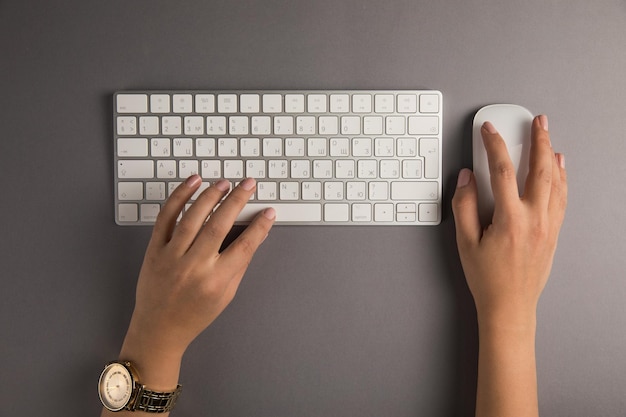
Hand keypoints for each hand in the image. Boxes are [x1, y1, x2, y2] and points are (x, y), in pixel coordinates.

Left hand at [122, 176, 274, 366]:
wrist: (158, 329)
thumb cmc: (194, 315)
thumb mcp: (226, 295)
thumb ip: (239, 265)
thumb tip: (255, 237)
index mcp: (215, 281)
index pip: (244, 246)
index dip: (259, 227)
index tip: (269, 212)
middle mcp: (193, 267)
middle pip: (219, 225)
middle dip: (237, 201)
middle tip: (249, 185)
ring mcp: (171, 257)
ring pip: (193, 217)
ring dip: (210, 195)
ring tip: (224, 182)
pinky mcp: (154, 249)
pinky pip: (166, 218)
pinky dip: (178, 197)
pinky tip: (192, 183)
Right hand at [451, 115, 566, 416]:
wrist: (510, 306)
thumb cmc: (487, 278)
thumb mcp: (465, 242)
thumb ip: (464, 206)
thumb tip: (466, 178)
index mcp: (510, 219)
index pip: (502, 171)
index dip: (494, 145)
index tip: (489, 130)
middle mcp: (535, 218)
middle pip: (539, 169)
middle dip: (538, 140)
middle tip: (537, 121)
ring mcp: (548, 225)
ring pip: (555, 182)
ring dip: (552, 156)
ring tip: (549, 138)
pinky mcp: (554, 232)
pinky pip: (561, 197)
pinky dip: (561, 178)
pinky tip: (559, 170)